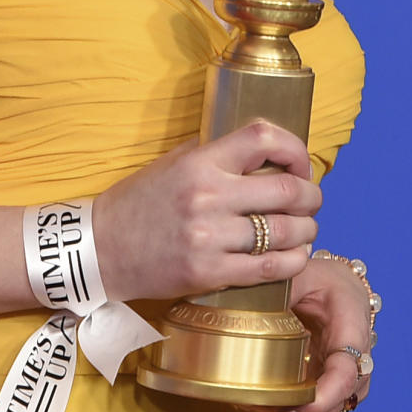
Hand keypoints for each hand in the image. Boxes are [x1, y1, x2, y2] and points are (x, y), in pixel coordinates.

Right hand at [93, 120, 321, 302]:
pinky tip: (296, 256)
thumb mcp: (173, 163)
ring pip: (285, 232)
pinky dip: (294, 261)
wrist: (100, 248)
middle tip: (311, 200)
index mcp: (199, 161)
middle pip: (287, 190)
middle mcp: (208, 196)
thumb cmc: (139, 202)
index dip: (295, 147)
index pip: (263, 138)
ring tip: (306, 230)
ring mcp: (209, 237)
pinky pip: (270, 268)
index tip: (301, 162)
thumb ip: (215, 154)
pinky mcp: (209, 273)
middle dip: (311, 196)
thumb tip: (263, 150)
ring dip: (307, 230)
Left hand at [240, 253, 372, 411]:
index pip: (344, 377)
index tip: (289, 409)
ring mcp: (347, 383)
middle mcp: (357, 365)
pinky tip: (258, 406)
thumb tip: (247, 301)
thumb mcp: (302, 275)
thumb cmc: (323, 281)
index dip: (320, 400)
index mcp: (352, 334)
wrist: (343, 289)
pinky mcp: (334, 391)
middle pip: (332, 406)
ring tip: (248, 404)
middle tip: (251, 404)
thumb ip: (279, 286)